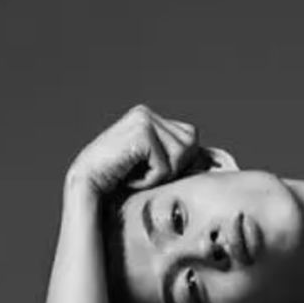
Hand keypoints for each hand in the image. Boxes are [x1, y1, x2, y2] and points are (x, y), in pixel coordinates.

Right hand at [66, 104, 201, 195]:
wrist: (87, 189)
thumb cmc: (118, 184)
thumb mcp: (152, 165)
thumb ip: (176, 157)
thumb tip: (216, 161)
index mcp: (150, 117)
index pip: (191, 137)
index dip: (178, 161)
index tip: (149, 170)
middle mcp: (147, 113)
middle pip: (191, 144)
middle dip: (172, 167)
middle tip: (141, 172)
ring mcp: (143, 119)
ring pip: (181, 155)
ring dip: (160, 175)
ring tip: (135, 173)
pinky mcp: (142, 131)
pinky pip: (167, 166)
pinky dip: (151, 179)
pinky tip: (129, 175)